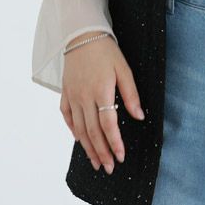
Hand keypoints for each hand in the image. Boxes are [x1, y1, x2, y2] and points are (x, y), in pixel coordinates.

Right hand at [59, 31, 144, 173]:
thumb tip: (139, 116)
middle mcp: (84, 97)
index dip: (114, 143)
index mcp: (101, 91)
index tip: (120, 157)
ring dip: (88, 148)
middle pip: (92, 132)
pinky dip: (73, 130)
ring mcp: (72, 96)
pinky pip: (67, 117)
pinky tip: (79, 140)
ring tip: (96, 162)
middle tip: (109, 168)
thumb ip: (131, 94)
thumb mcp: (124, 69)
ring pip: (79, 129)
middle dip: (102, 152)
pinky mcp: (65, 93)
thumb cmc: (107, 52)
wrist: (82, 36)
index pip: (108, 124)